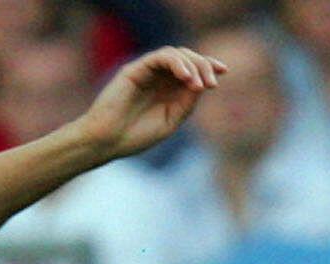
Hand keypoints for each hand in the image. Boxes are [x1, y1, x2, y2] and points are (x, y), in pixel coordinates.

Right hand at [73, 47, 224, 160]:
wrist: (105, 142)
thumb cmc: (134, 137)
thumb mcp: (170, 121)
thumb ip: (187, 102)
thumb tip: (204, 83)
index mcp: (167, 90)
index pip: (193, 69)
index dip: (209, 66)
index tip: (223, 72)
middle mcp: (158, 77)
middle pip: (188, 58)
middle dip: (204, 66)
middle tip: (212, 83)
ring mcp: (147, 72)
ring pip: (177, 54)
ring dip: (193, 65)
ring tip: (197, 83)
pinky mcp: (136, 69)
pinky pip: (161, 57)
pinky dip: (177, 63)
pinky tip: (185, 77)